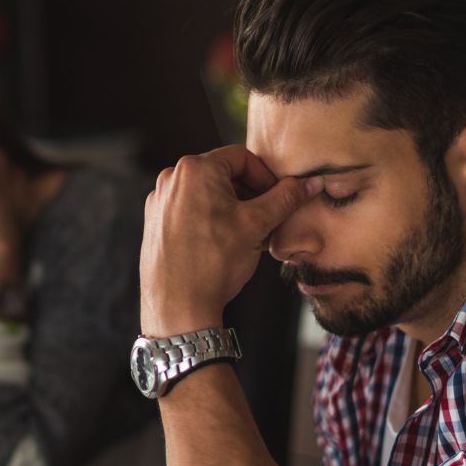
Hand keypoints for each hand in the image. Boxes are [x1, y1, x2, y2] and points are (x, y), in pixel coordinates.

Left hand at [140, 145, 320, 336]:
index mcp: (195, 170)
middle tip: (268, 220)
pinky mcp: (154, 223)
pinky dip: (211, 220)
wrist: (177, 307)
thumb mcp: (257, 225)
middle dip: (250, 196)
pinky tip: (225, 245)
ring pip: (207, 195)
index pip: (242, 158)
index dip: (266, 177)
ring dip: (233, 210)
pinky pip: (190, 211)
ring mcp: (159, 202)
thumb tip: (311, 183)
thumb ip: (286, 198)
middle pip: (223, 175)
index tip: (279, 199)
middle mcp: (171, 179)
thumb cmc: (214, 264)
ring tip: (250, 236)